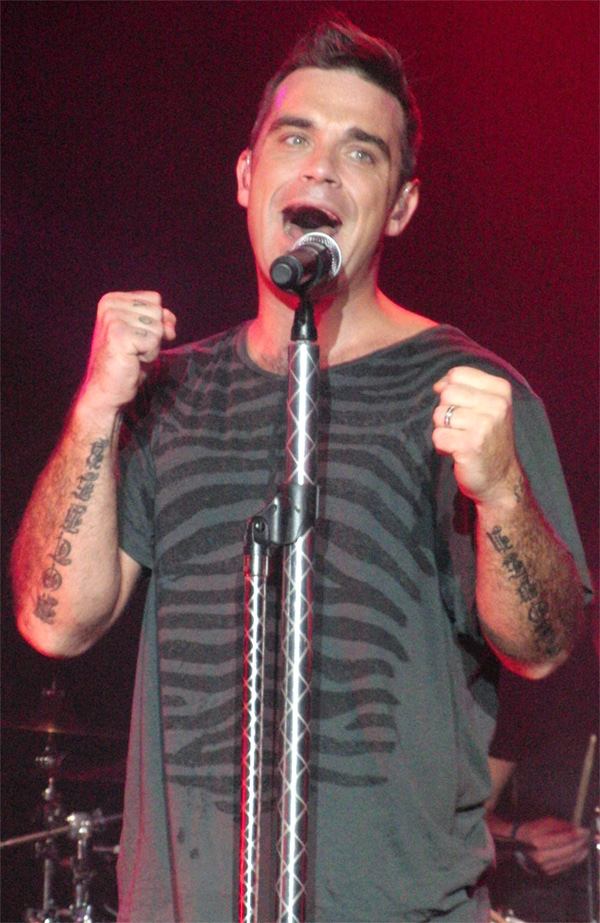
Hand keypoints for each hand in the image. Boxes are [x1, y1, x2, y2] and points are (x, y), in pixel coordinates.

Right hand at [80, 291, 176, 413]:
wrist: (107, 390)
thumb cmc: (128, 362)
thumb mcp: (148, 334)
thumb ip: (161, 320)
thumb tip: (169, 326)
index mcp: (113, 300)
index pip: (155, 299)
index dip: (155, 322)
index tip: (136, 337)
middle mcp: (110, 305)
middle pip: (157, 311)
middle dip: (153, 335)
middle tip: (133, 349)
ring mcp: (112, 319)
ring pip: (157, 327)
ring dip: (151, 347)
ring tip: (132, 355)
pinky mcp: (118, 335)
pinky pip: (153, 342)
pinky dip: (149, 355)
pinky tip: (132, 360)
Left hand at [432, 366, 520, 504]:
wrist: (500, 479)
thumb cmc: (487, 438)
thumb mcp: (486, 406)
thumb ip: (465, 388)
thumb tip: (438, 385)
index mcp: (501, 390)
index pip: (457, 374)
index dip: (448, 389)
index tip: (459, 407)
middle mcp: (496, 405)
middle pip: (447, 393)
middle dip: (446, 412)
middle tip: (461, 428)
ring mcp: (485, 425)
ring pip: (439, 415)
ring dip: (444, 430)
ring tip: (460, 440)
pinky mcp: (471, 445)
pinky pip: (438, 436)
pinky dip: (442, 446)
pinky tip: (457, 451)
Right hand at [517, 816, 589, 875]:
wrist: (515, 847)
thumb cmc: (529, 831)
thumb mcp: (542, 823)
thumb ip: (558, 825)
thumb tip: (574, 828)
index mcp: (539, 841)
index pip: (563, 838)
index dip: (576, 834)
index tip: (585, 829)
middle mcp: (542, 856)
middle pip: (568, 850)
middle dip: (580, 843)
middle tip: (588, 837)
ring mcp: (545, 866)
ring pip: (568, 860)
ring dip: (580, 852)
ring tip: (587, 845)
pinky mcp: (549, 872)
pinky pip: (566, 866)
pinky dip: (575, 860)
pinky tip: (580, 853)